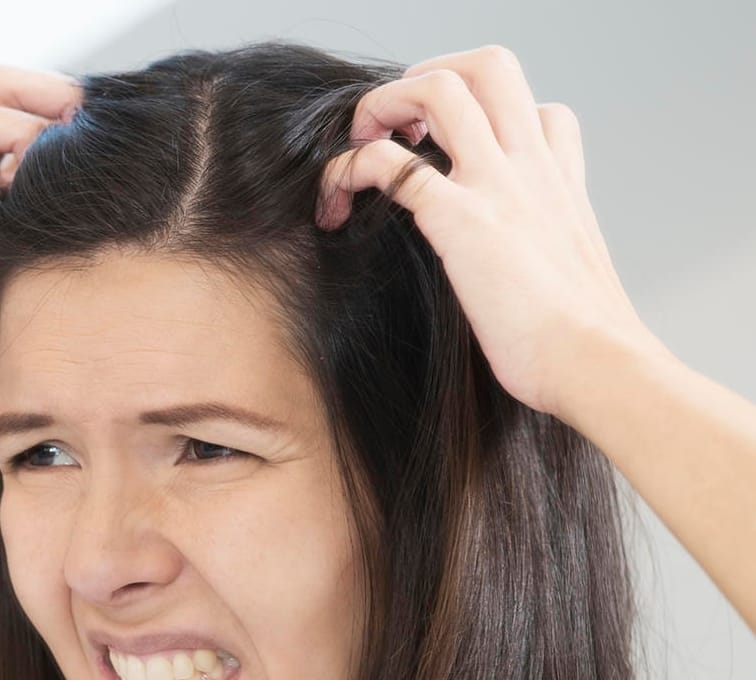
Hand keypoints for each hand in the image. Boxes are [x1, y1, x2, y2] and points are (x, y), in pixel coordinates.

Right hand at [0, 64, 82, 443]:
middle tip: (82, 118)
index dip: (63, 110)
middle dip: (40, 90)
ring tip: (44, 160)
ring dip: (7, 127)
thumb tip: (131, 307)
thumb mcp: (11, 330)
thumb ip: (52, 301)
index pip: (19, 119)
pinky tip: (6, 226)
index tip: (111, 131)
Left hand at [315, 44, 656, 421]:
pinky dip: (348, 169)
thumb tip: (523, 290)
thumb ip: (545, 261)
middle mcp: (532, 168)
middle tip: (395, 125)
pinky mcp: (459, 218)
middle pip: (489, 66)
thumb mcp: (573, 282)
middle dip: (428, 76)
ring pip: (438, 89)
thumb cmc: (579, 345)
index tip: (450, 150)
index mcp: (560, 184)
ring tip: (357, 146)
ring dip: (383, 104)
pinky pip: (389, 163)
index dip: (490, 115)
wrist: (594, 364)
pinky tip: (335, 203)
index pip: (541, 109)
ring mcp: (497, 185)